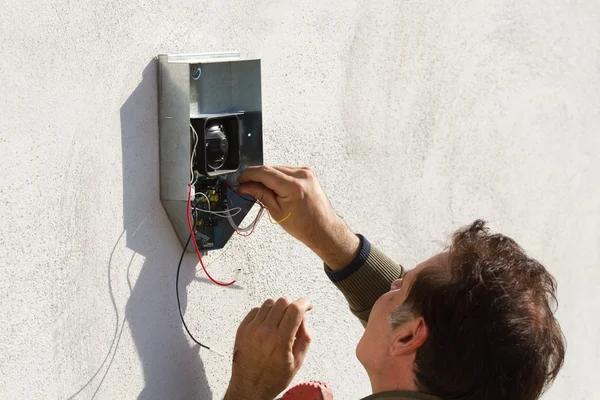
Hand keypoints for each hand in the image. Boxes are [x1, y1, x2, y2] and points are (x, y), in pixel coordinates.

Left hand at [224, 298, 312, 399]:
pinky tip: (267, 325)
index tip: (307, 306)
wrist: (248, 389)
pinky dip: (264, 313)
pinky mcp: (242, 329)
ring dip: (278, 309)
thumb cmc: (272, 379)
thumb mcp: (297, 362)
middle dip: (292, 307)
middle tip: (293, 318)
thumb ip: (304, 337)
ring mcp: (252, 329)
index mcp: (281, 340)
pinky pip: (256, 310)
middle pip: (283, 302)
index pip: (295, 309)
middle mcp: (265, 332)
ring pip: (269, 302)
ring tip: (279, 323)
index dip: (305, 303)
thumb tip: (303, 319)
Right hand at [237, 166, 359, 269]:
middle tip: (246, 187)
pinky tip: (275, 188)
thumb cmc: (304, 226)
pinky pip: (286, 171)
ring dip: (267, 177)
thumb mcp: (276, 212)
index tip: (240, 180)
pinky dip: (277, 178)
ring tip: (262, 191)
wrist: (323, 229)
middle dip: (256, 177)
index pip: (264, 172)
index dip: (248, 175)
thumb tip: (245, 187)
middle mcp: (301, 175)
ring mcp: (306, 173)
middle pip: (270, 169)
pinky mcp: (307, 173)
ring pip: (277, 169)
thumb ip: (260, 195)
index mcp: (293, 186)